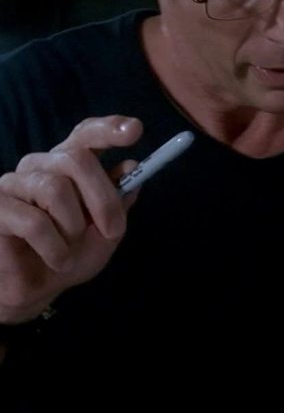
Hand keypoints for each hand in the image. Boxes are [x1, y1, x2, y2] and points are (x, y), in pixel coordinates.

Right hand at [0, 116, 142, 323]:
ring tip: (71, 247)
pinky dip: (55, 247)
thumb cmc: (72, 253)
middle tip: (113, 230)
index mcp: (68, 165)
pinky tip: (58, 260)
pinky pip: (33, 221)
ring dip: (73, 227)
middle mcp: (40, 166)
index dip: (109, 129)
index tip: (135, 129)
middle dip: (103, 199)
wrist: (38, 288)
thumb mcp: (107, 229)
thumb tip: (132, 166)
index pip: (86, 134)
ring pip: (55, 189)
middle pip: (76, 159)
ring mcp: (13, 184)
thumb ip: (119, 199)